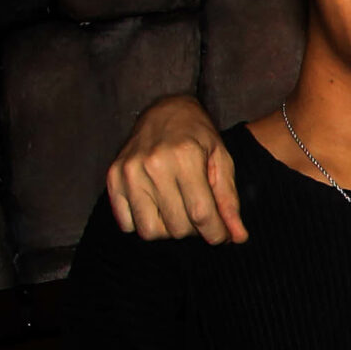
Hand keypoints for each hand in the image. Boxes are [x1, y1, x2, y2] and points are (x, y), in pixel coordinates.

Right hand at [106, 94, 245, 241]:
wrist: (165, 112)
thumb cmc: (198, 137)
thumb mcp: (221, 161)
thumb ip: (229, 201)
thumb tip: (238, 237)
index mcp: (185, 158)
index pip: (201, 213)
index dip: (215, 233)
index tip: (222, 237)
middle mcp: (153, 165)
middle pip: (177, 227)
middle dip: (195, 230)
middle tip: (200, 216)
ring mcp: (129, 172)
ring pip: (150, 231)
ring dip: (169, 230)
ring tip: (179, 212)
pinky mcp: (112, 178)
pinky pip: (127, 224)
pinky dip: (144, 224)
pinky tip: (157, 209)